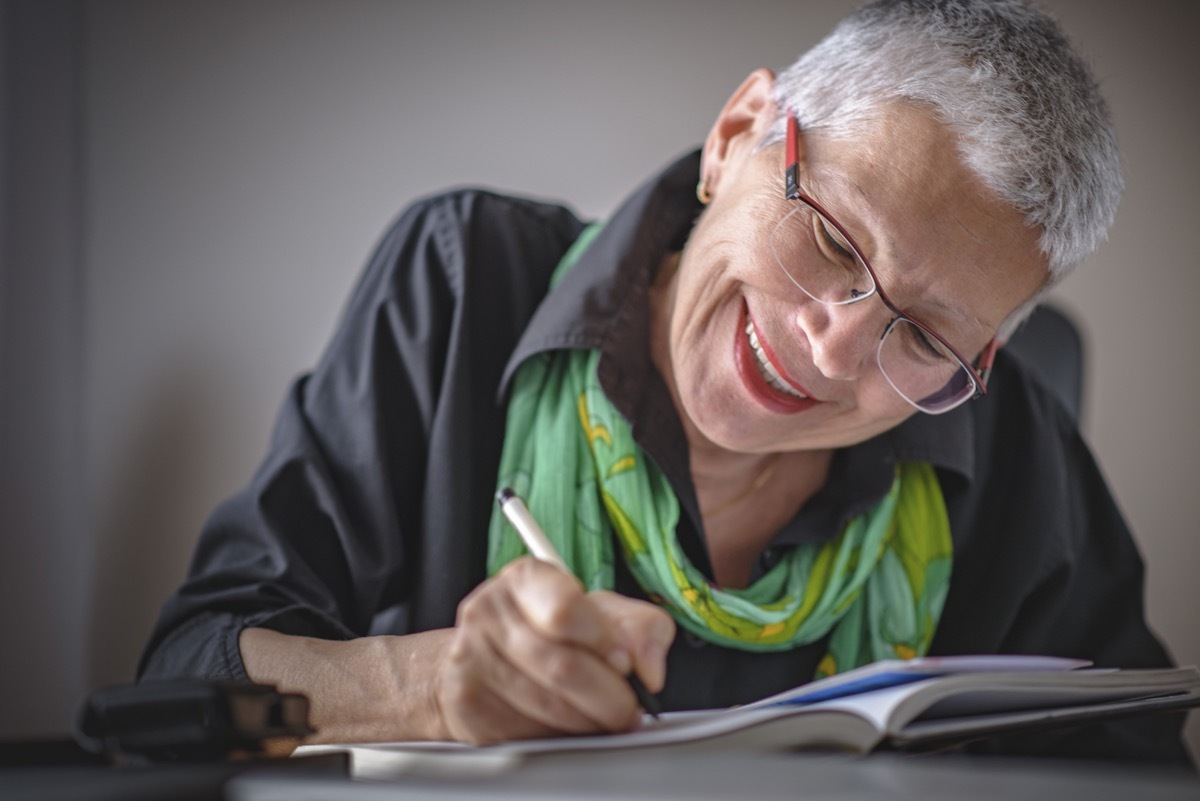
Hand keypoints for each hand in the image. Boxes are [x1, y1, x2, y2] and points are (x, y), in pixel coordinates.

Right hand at [434, 557, 674, 743]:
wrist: (481, 657)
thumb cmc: (551, 630)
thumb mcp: (603, 613)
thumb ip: (641, 628)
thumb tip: (650, 669)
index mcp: (527, 578)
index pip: (565, 611)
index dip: (606, 643)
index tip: (626, 662)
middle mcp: (490, 611)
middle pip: (562, 667)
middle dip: (609, 698)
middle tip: (627, 707)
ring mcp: (470, 657)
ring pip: (547, 707)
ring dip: (589, 722)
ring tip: (601, 717)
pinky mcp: (466, 702)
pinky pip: (527, 733)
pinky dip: (559, 737)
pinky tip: (566, 724)